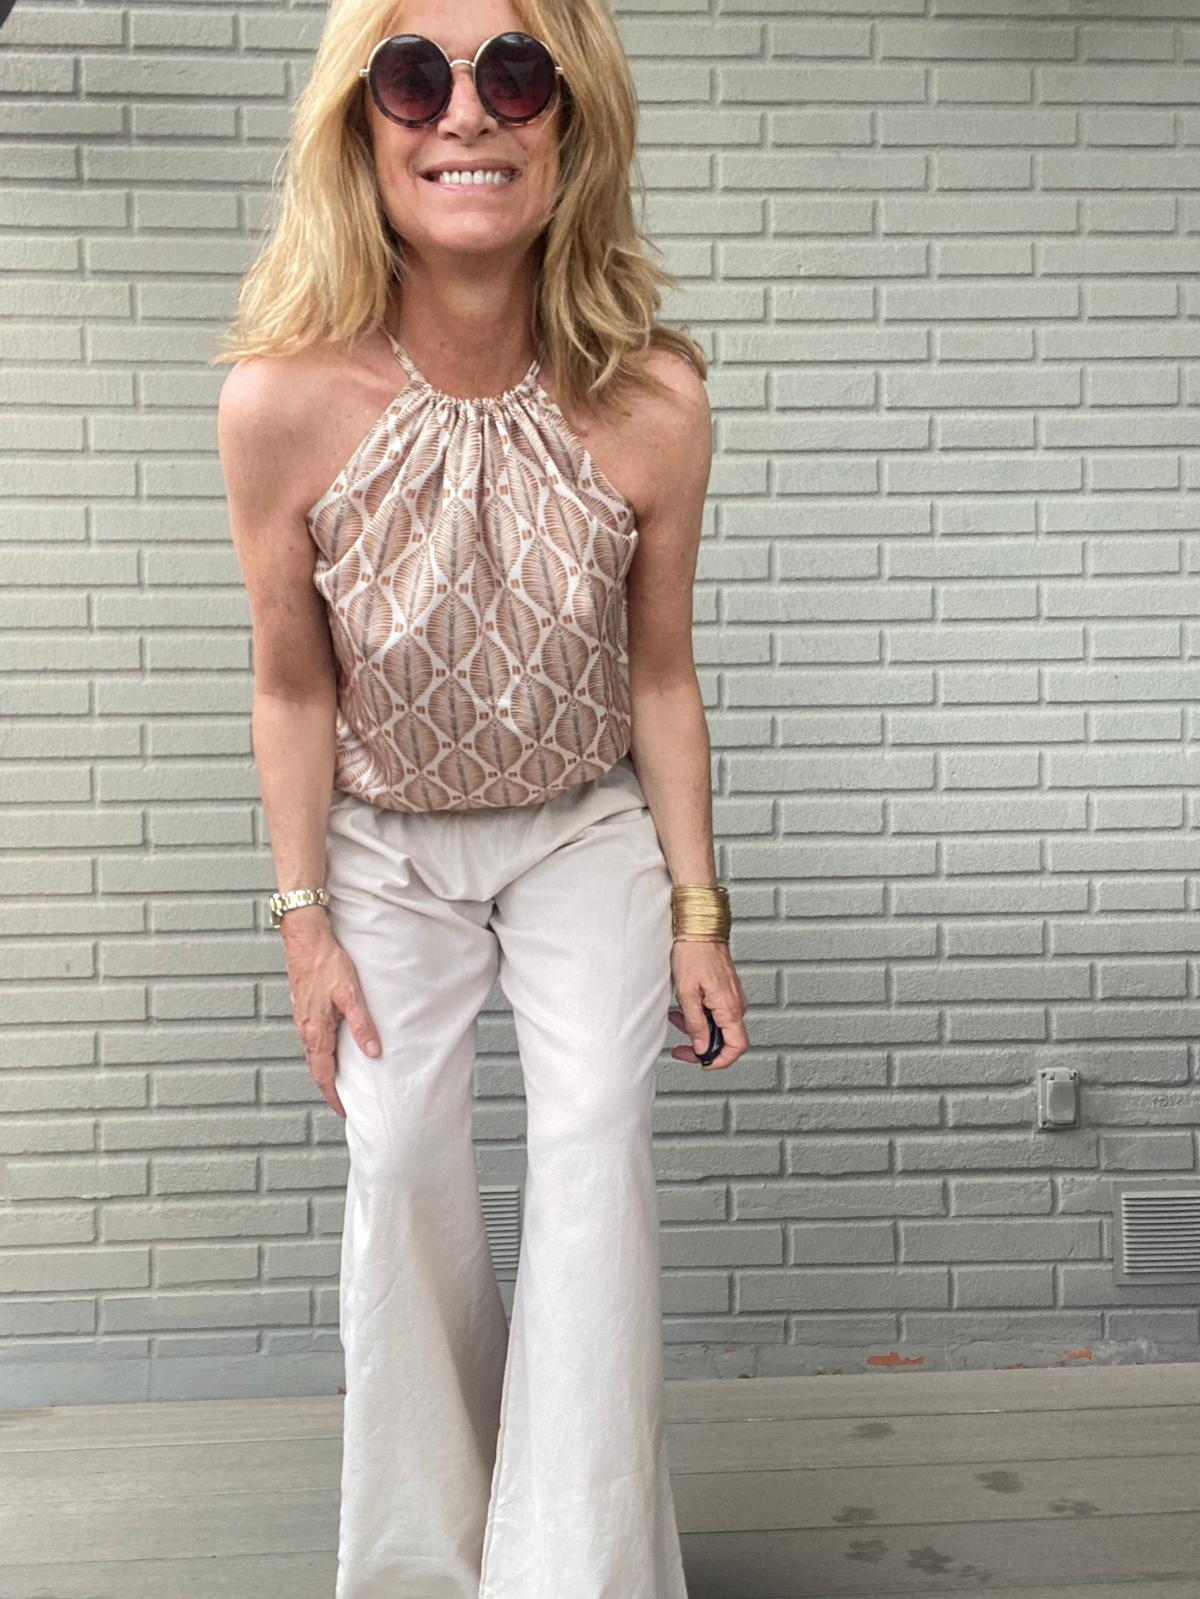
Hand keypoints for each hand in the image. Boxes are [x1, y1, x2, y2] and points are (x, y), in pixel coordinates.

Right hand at [283, 918, 381, 1117]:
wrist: (305, 939)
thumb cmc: (326, 963)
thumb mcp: (350, 994)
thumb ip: (362, 1024)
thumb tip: (373, 1052)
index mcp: (315, 1031)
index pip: (323, 1074)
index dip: (333, 1095)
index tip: (343, 1111)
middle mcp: (305, 1029)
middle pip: (317, 1067)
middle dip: (330, 1087)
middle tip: (345, 1101)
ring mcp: (303, 1018)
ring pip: (314, 1052)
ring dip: (326, 1068)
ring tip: (342, 1079)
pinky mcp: (305, 1008)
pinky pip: (313, 1037)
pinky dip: (323, 1050)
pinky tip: (334, 1046)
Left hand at [668, 938, 747, 1071]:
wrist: (700, 927)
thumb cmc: (693, 953)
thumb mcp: (686, 993)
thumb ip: (695, 1023)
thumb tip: (702, 1047)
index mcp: (729, 1007)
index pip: (736, 1047)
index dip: (720, 1061)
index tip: (702, 1063)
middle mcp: (736, 1004)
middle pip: (726, 1039)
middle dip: (701, 1045)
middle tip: (681, 1047)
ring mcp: (733, 997)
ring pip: (719, 1025)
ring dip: (697, 1029)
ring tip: (676, 1019)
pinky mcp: (726, 990)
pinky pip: (717, 1012)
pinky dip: (700, 1015)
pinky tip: (684, 1008)